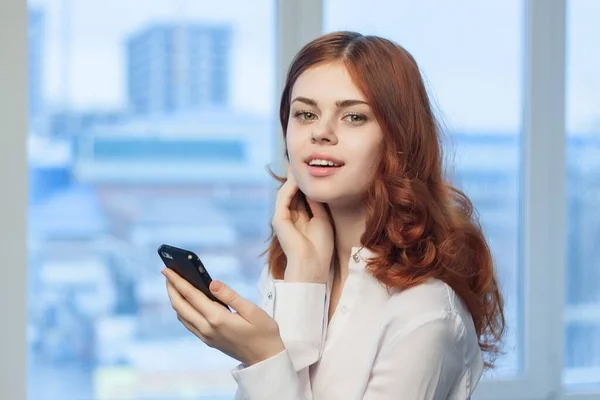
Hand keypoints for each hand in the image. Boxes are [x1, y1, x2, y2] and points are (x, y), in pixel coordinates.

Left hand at [163, 268, 284, 365]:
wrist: (265, 358)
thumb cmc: (263, 332)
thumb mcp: (252, 310)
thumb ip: (230, 296)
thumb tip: (212, 283)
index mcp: (218, 318)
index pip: (191, 296)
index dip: (177, 281)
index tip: (167, 269)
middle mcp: (207, 328)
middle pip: (180, 306)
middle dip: (171, 288)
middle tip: (167, 273)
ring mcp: (206, 336)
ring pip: (182, 316)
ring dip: (176, 299)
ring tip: (175, 284)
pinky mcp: (208, 340)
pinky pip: (188, 324)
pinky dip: (182, 310)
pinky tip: (186, 302)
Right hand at [271, 164, 333, 282]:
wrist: (313, 264)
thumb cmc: (320, 247)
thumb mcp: (322, 219)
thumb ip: (316, 203)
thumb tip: (313, 187)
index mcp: (300, 218)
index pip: (301, 195)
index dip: (305, 182)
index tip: (311, 169)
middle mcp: (290, 217)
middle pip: (292, 191)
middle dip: (297, 177)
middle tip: (302, 160)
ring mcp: (283, 218)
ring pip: (286, 192)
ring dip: (293, 179)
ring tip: (300, 166)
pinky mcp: (278, 219)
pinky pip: (284, 198)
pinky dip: (290, 187)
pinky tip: (298, 179)